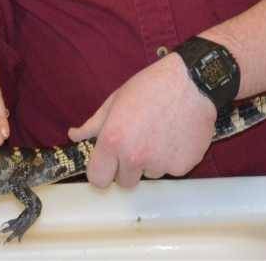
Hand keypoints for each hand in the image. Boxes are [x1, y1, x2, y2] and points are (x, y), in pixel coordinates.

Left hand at [68, 53, 215, 186]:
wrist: (191, 82)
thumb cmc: (150, 87)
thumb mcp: (115, 100)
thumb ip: (93, 124)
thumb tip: (74, 136)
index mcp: (113, 141)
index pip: (98, 179)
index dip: (102, 171)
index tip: (108, 163)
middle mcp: (135, 157)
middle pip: (125, 182)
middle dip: (127, 167)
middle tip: (137, 142)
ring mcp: (161, 164)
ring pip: (150, 173)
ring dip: (152, 161)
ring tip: (159, 132)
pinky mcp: (183, 166)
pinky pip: (172, 170)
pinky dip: (172, 158)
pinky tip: (175, 135)